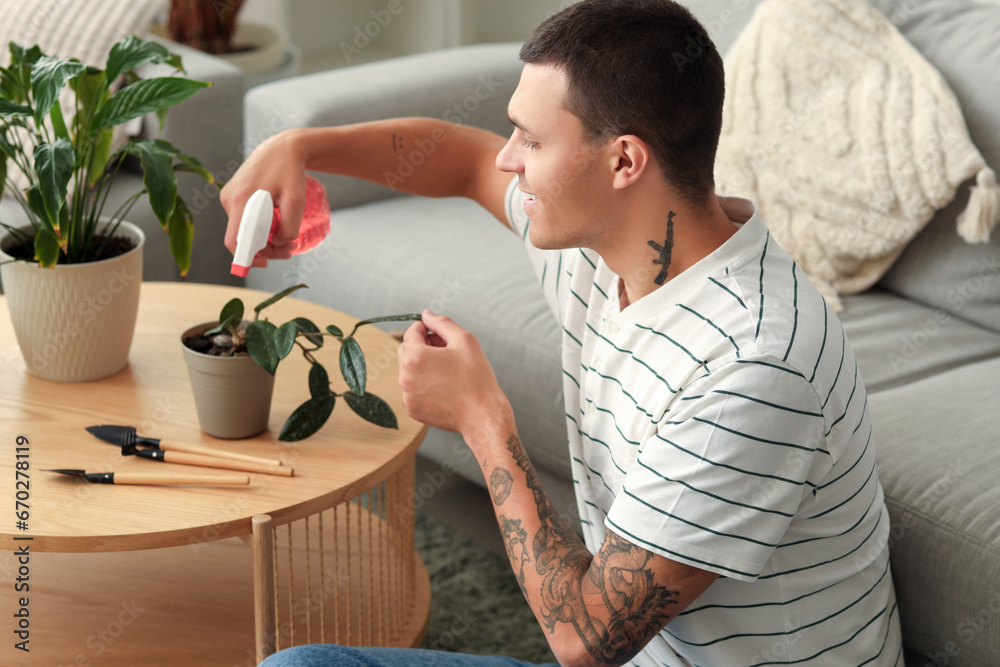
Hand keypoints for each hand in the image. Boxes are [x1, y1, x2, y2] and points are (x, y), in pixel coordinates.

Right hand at [221, 129, 308, 266]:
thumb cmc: (291, 172)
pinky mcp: (232, 194)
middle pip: (240, 238)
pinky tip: (275, 218)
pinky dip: (258, 225)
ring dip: (263, 236)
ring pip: (242, 229)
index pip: (234, 241)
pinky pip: (242, 219)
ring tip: (286, 228)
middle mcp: (228, 199)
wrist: (283, 148)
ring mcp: (228, 196)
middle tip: (290, 248)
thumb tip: (278, 242)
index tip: (266, 263)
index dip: (247, 258)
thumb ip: (289, 226)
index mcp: (240, 200)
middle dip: (264, 248)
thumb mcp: (297, 200)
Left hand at [397, 311, 512, 438]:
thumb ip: (442, 324)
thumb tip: (426, 314)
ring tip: (447, 370)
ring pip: (408, 371)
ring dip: (422, 365)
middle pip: (406, 351)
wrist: (483, 415)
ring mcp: (407, 395)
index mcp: (415, 357)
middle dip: (422, 346)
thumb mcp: (465, 341)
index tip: (437, 331)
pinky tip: (443, 387)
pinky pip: (412, 389)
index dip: (424, 328)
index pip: (411, 333)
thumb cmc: (476, 378)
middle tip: (445, 350)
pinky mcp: (412, 409)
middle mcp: (405, 377)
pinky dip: (423, 384)